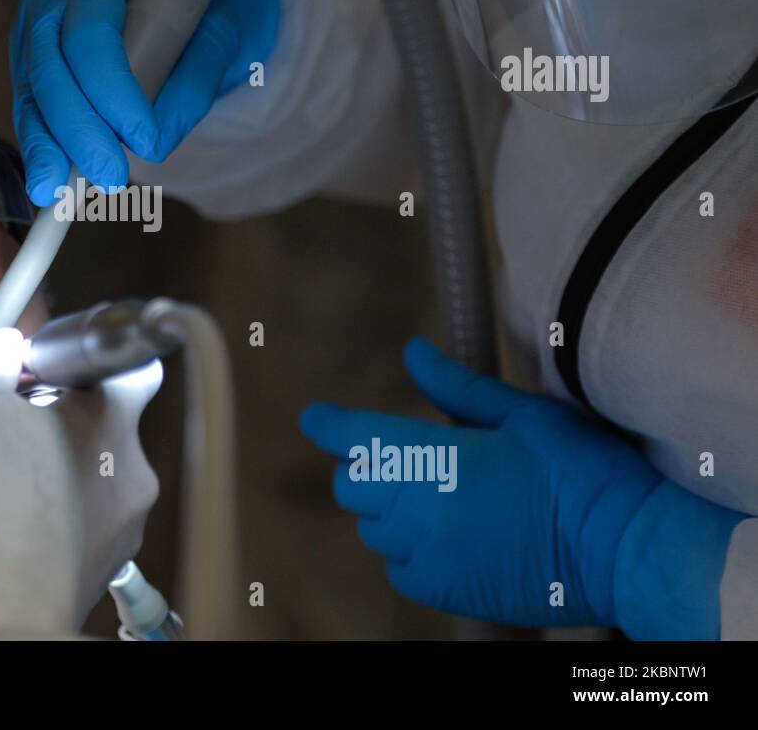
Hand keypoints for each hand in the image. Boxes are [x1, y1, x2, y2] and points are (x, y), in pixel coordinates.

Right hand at [0, 328, 160, 636]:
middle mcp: (135, 473)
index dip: (87, 367)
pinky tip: (9, 527)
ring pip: (94, 479)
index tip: (48, 376)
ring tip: (0, 487)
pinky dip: (54, 520)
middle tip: (7, 432)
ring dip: (56, 475)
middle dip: (59, 426)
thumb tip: (1, 346)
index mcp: (114, 421)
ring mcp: (125, 527)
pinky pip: (83, 525)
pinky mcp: (103, 568)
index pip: (134, 369)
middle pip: (105, 427)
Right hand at [10, 0, 279, 204]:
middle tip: (108, 176)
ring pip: (32, 94)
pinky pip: (31, 109)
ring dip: (48, 146)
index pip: (93, 35)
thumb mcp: (218, 30)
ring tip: (58, 195)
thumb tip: (156, 143)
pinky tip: (48, 182)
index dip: (113, 91)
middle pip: (51, 69)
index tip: (143, 138)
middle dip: (77, 131)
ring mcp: (32, 31)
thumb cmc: (199, 4)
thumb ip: (194, 81)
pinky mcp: (29, 65)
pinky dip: (43, 146)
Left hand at [300, 338, 666, 630]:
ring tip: (436, 497)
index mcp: (437, 456)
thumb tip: (413, 353)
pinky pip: (398, 570)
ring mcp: (431, 555)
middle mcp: (421, 509)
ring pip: (372, 529)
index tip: (316, 417)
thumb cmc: (583, 471)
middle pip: (352, 485)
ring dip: (388, 511)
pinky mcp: (446, 592)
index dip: (330, 424)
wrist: (628, 550)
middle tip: (402, 456)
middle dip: (366, 466)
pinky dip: (407, 553)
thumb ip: (457, 388)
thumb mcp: (524, 414)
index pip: (356, 436)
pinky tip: (445, 537)